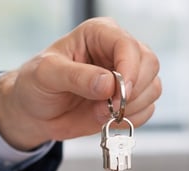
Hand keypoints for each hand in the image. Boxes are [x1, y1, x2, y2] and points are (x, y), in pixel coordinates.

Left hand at [0, 17, 160, 149]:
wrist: (36, 112)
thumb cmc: (36, 85)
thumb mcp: (47, 75)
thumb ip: (76, 77)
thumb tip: (108, 84)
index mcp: (99, 34)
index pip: (128, 45)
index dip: (129, 69)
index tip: (118, 93)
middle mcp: (118, 51)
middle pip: (150, 64)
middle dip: (133, 91)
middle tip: (108, 107)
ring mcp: (127, 76)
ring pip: (153, 88)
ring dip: (131, 107)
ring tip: (101, 112)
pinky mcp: (131, 99)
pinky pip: (147, 109)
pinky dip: (132, 119)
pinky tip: (108, 118)